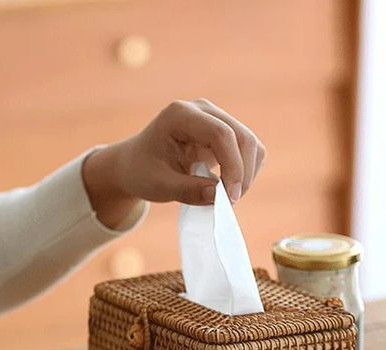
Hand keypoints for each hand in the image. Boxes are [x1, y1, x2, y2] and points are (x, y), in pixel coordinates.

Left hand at [82, 99, 265, 228]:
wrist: (135, 164)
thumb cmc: (142, 172)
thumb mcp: (159, 186)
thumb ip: (188, 191)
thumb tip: (219, 197)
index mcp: (180, 115)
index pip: (221, 134)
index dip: (233, 166)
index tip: (230, 197)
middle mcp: (201, 110)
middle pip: (242, 137)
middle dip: (243, 172)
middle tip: (229, 203)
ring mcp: (215, 118)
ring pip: (250, 143)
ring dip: (247, 172)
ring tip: (227, 196)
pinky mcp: (224, 132)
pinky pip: (248, 149)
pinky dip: (246, 170)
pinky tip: (228, 186)